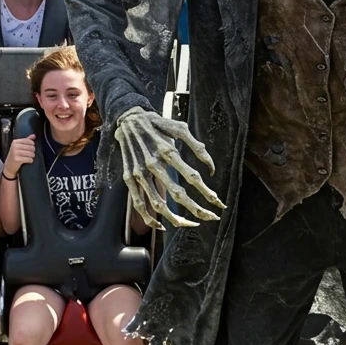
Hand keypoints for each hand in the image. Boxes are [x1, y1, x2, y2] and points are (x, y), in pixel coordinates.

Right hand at [4, 134, 35, 176]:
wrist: (9, 166)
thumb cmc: (15, 155)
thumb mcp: (19, 146)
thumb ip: (26, 140)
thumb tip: (34, 135)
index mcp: (15, 142)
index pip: (28, 141)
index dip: (32, 144)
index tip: (31, 147)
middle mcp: (14, 147)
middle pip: (30, 147)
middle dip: (33, 151)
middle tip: (31, 153)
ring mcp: (15, 153)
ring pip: (30, 153)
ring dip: (32, 156)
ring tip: (30, 157)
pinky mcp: (17, 159)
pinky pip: (29, 159)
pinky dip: (30, 160)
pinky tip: (29, 161)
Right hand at [115, 107, 225, 230]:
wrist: (127, 119)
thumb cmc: (158, 124)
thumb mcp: (179, 127)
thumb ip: (196, 146)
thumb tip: (210, 167)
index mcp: (167, 150)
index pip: (192, 177)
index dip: (207, 192)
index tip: (218, 201)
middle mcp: (153, 164)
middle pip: (178, 194)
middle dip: (198, 209)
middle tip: (213, 216)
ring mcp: (139, 173)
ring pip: (158, 205)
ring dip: (177, 219)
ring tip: (192, 224)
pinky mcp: (129, 178)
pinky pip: (138, 204)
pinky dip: (149, 219)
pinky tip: (163, 226)